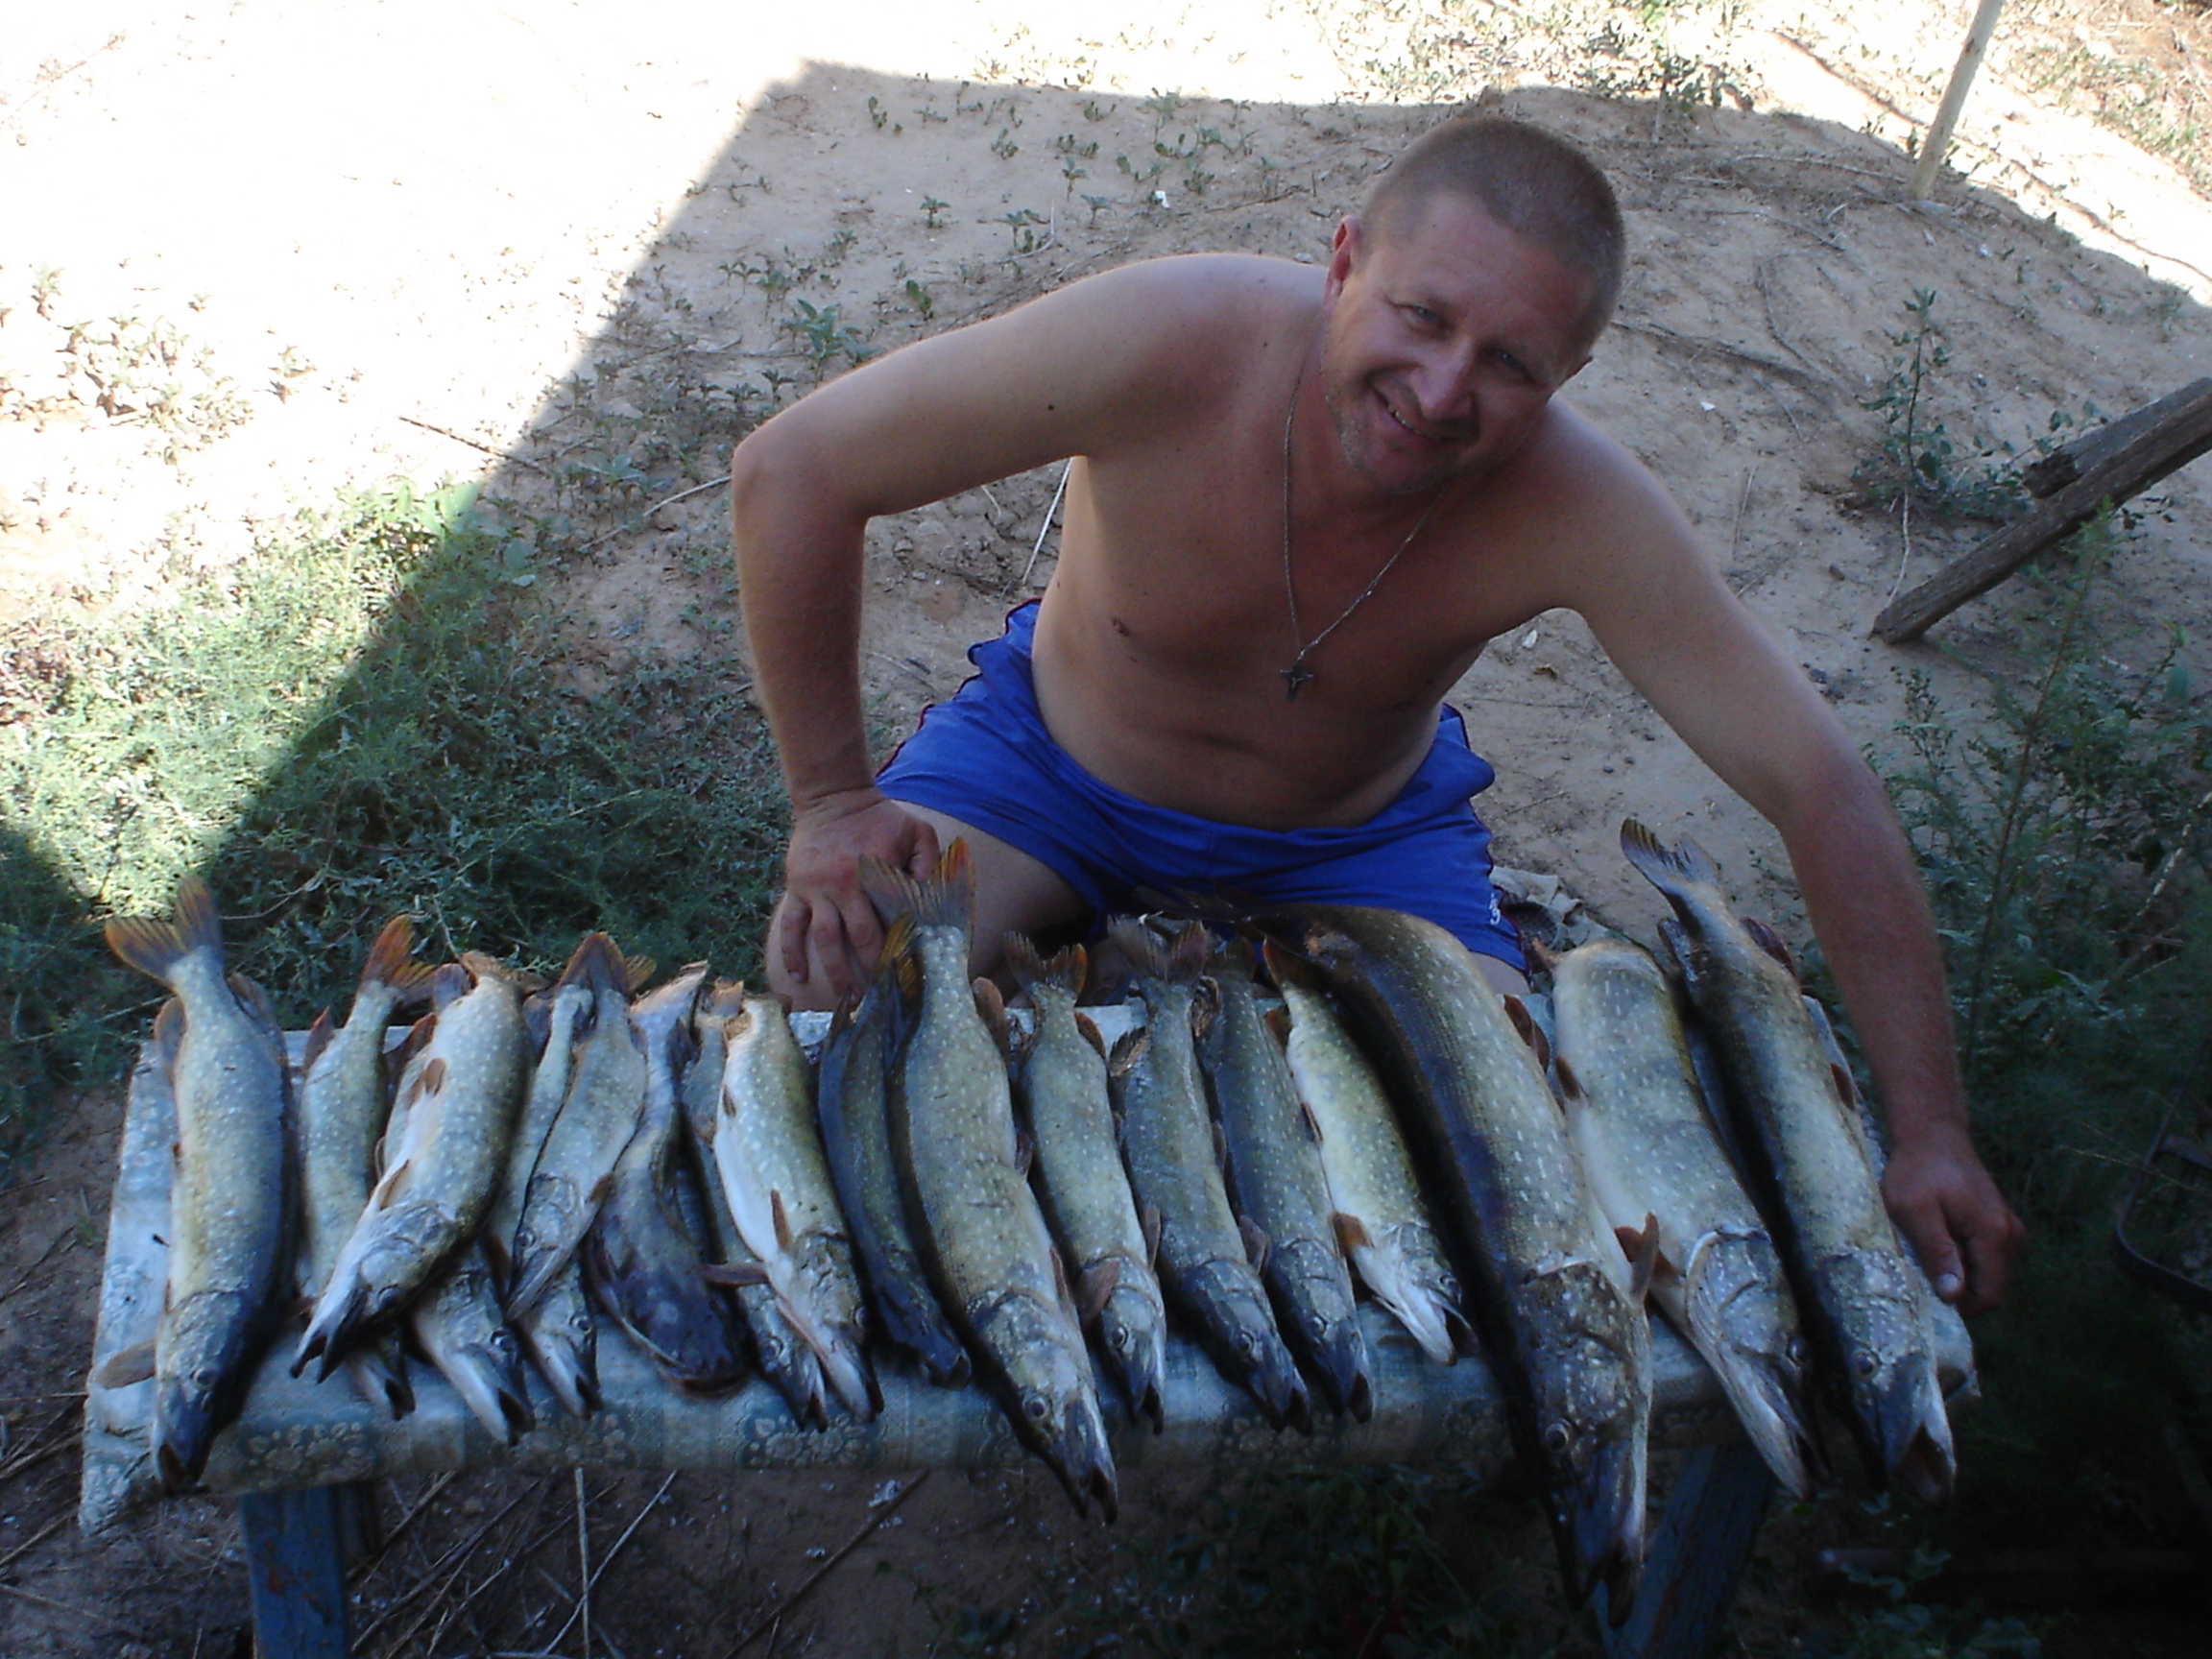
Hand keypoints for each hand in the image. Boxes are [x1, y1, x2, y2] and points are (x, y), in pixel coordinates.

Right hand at [772, 788, 939, 1004]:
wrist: (833, 797)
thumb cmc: (881, 817)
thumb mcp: (916, 831)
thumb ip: (928, 862)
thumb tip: (931, 899)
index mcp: (871, 875)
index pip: (886, 922)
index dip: (896, 950)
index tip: (905, 976)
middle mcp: (841, 886)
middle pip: (856, 938)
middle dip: (867, 970)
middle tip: (878, 998)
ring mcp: (815, 889)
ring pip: (823, 939)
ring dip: (834, 970)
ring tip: (845, 998)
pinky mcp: (796, 888)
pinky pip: (791, 925)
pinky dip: (791, 951)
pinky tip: (796, 976)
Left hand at [1881, 1123, 2025, 1316]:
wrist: (1931, 1134)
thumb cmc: (1917, 1170)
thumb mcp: (1915, 1211)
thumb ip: (1937, 1252)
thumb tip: (1953, 1294)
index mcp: (1994, 1234)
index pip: (1991, 1295)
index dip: (1962, 1306)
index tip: (1929, 1297)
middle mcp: (2011, 1235)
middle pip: (1993, 1287)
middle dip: (1961, 1292)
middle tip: (1924, 1278)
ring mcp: (2008, 1229)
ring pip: (1989, 1274)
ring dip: (1962, 1276)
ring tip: (1928, 1258)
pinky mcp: (1998, 1224)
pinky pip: (1986, 1258)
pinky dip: (1965, 1261)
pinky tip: (1938, 1245)